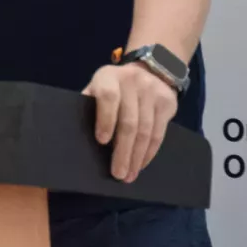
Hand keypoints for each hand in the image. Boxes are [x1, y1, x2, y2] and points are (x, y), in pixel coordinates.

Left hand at [81, 63, 178, 183]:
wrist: (150, 70)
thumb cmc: (113, 88)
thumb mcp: (98, 88)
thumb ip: (91, 106)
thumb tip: (80, 139)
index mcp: (108, 77)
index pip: (109, 96)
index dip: (106, 119)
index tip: (102, 141)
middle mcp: (132, 80)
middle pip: (129, 120)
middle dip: (123, 151)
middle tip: (118, 174)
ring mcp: (152, 90)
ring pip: (146, 130)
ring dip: (136, 157)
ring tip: (129, 175)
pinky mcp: (166, 102)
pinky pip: (159, 133)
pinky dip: (149, 152)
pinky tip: (141, 164)